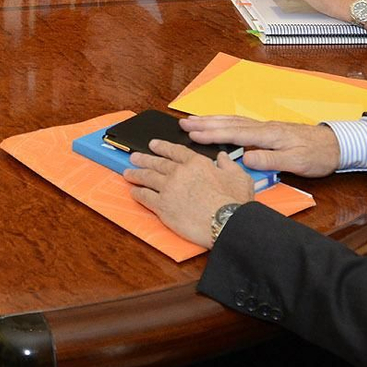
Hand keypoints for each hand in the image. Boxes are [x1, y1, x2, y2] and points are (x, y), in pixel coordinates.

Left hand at [123, 143, 254, 247]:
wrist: (226, 222)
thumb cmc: (234, 202)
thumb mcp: (239, 177)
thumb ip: (228, 164)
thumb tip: (222, 157)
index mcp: (196, 163)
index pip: (174, 151)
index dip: (162, 147)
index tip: (153, 144)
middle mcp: (178, 172)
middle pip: (157, 163)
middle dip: (143, 158)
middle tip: (134, 156)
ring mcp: (168, 188)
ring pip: (147, 177)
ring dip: (136, 174)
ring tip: (128, 172)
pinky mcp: (162, 206)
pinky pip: (145, 197)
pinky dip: (138, 193)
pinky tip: (134, 192)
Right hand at [177, 115, 342, 178]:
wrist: (337, 145)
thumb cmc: (317, 155)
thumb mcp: (296, 162)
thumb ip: (270, 160)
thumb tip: (245, 158)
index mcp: (268, 134)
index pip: (234, 133)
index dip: (212, 134)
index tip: (192, 134)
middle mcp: (264, 127)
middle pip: (229, 123)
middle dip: (205, 123)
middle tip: (183, 124)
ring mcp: (265, 127)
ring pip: (233, 121)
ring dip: (212, 120)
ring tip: (193, 121)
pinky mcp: (268, 130)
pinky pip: (240, 123)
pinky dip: (224, 122)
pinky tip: (218, 124)